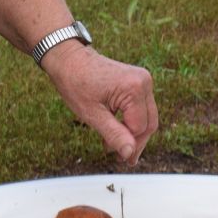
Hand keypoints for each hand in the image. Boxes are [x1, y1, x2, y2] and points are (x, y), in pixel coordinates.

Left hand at [42, 45, 156, 165]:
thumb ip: (114, 134)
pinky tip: (119, 130)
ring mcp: (142, 79)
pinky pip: (141, 107)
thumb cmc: (75, 82)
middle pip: (149, 123)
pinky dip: (131, 121)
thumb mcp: (92, 114)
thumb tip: (129, 153)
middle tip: (124, 158)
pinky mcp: (138, 81)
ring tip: (117, 146)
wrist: (69, 59)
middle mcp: (143, 81)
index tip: (116, 156)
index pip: (140, 128)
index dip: (129, 144)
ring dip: (134, 132)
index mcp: (134, 88)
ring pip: (147, 116)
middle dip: (136, 142)